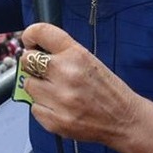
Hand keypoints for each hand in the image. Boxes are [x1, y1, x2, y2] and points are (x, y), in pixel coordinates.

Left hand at [19, 23, 152, 148]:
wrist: (125, 121)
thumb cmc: (108, 90)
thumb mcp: (89, 60)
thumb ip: (62, 53)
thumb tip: (34, 49)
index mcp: (76, 54)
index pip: (40, 32)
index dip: (30, 35)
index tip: (30, 41)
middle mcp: (65, 73)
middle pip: (27, 60)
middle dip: (33, 65)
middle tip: (46, 72)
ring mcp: (59, 98)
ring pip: (28, 85)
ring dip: (39, 88)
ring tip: (58, 92)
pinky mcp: (54, 120)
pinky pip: (34, 107)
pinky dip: (44, 107)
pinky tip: (60, 107)